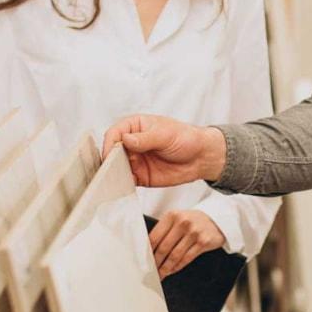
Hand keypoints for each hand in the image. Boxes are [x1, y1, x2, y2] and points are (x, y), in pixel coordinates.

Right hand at [102, 115, 226, 187]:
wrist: (201, 157)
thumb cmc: (186, 138)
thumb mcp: (166, 134)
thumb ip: (145, 138)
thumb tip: (126, 139)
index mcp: (136, 126)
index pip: (115, 133)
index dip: (110, 143)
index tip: (110, 154)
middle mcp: (133, 143)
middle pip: (112, 151)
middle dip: (110, 160)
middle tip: (111, 168)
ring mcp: (135, 160)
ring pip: (117, 167)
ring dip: (115, 173)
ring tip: (117, 178)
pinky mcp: (140, 175)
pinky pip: (126, 180)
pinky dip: (123, 184)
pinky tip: (124, 186)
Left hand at [150, 209, 224, 278]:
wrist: (216, 219)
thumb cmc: (193, 220)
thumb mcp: (178, 218)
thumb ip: (165, 230)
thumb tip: (149, 250)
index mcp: (172, 215)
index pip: (154, 236)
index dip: (147, 252)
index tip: (144, 261)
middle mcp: (183, 222)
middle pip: (164, 248)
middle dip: (156, 262)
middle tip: (151, 271)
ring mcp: (194, 232)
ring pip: (175, 255)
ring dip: (166, 268)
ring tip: (161, 274)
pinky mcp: (203, 242)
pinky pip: (186, 258)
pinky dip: (177, 267)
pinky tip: (172, 270)